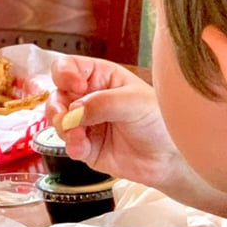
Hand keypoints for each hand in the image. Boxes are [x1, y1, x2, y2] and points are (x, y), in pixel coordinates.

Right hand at [45, 55, 194, 195]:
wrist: (168, 158)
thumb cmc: (160, 121)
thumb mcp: (134, 103)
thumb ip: (102, 103)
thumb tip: (73, 112)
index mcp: (101, 77)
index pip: (69, 67)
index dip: (64, 74)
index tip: (75, 86)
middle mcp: (89, 98)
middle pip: (57, 95)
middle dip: (57, 107)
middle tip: (65, 118)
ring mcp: (86, 124)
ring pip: (58, 122)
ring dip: (63, 128)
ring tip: (78, 136)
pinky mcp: (86, 147)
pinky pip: (68, 145)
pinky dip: (71, 146)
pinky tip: (82, 148)